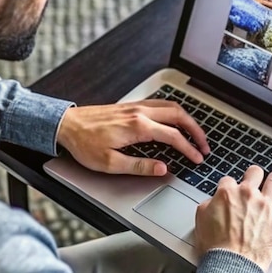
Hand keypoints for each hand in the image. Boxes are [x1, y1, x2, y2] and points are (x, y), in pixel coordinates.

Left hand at [56, 100, 209, 175]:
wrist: (67, 125)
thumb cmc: (84, 144)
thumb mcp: (110, 163)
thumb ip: (140, 166)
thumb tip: (162, 169)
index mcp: (138, 127)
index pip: (173, 137)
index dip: (189, 149)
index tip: (197, 158)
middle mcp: (140, 112)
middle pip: (179, 116)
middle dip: (196, 130)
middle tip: (204, 145)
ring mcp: (137, 106)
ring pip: (172, 106)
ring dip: (187, 119)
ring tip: (194, 134)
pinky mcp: (132, 105)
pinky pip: (161, 103)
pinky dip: (174, 112)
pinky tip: (174, 120)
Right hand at [194, 165, 271, 271]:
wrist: (232, 265)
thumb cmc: (216, 247)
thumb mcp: (200, 220)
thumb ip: (209, 205)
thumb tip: (213, 202)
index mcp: (227, 193)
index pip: (228, 180)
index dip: (228, 186)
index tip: (229, 191)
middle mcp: (247, 195)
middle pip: (254, 173)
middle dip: (253, 175)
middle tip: (253, 177)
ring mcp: (264, 206)